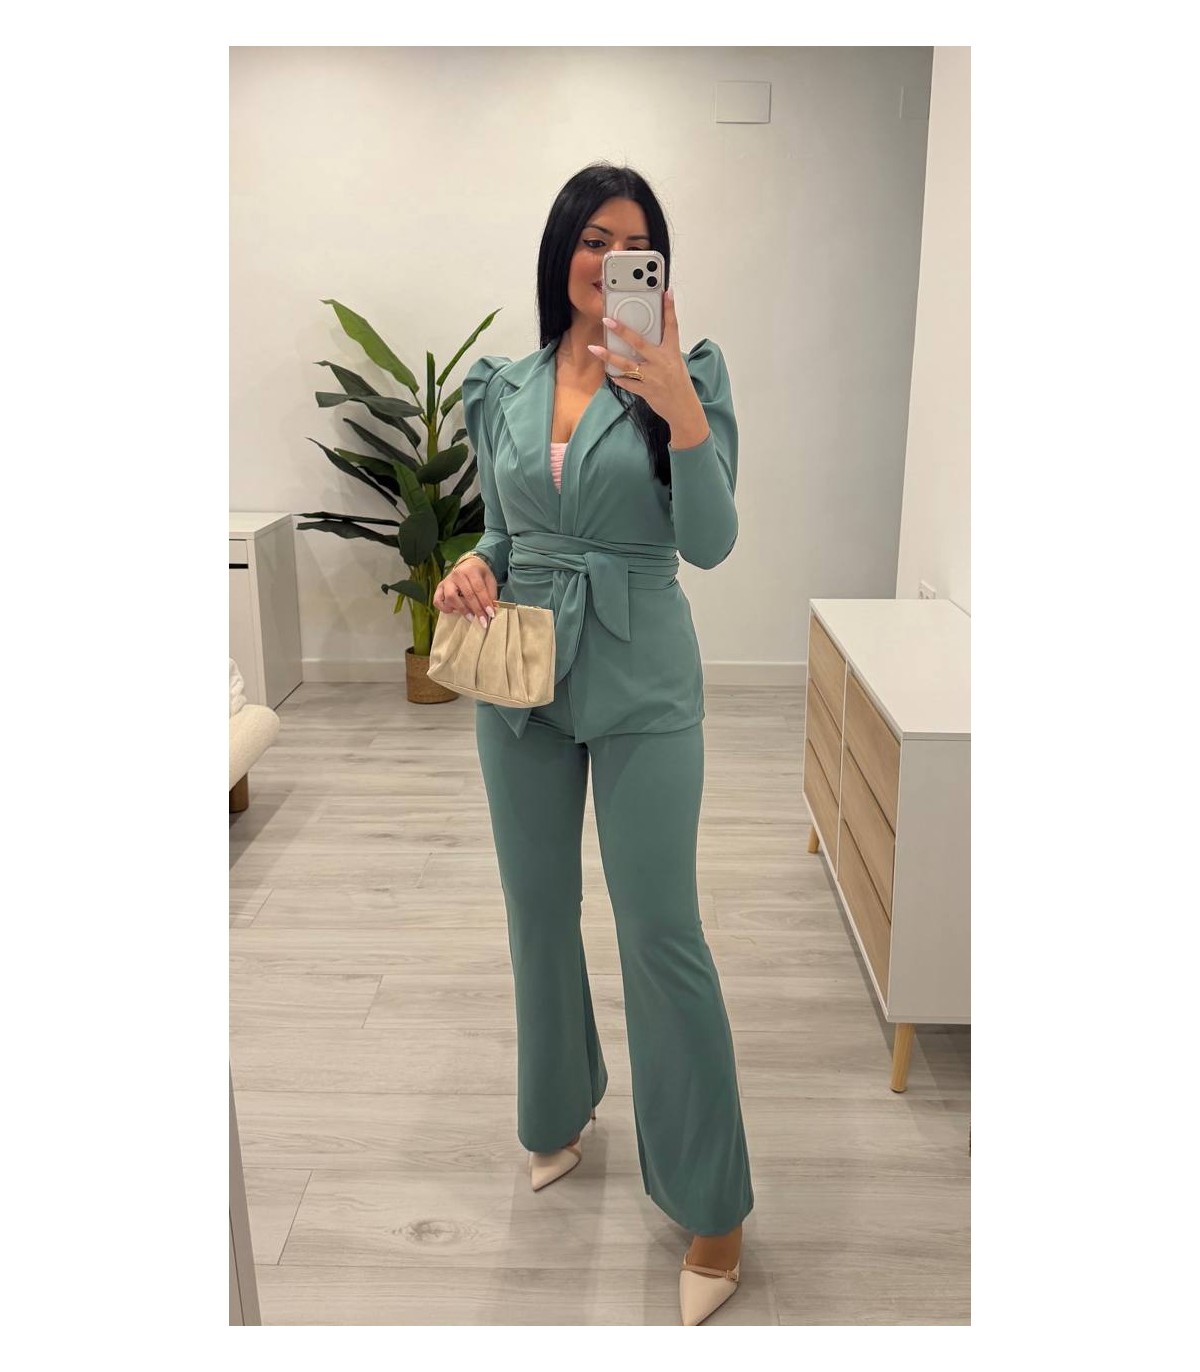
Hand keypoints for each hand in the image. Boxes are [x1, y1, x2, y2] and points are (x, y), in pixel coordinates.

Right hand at [433, 555, 496, 627]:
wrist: (468, 565)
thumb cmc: (479, 574)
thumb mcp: (489, 579)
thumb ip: (491, 593)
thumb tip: (492, 610)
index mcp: (471, 570)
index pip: (479, 588)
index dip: (485, 602)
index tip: (490, 614)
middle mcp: (457, 574)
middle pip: (466, 594)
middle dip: (476, 610)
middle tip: (483, 621)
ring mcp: (447, 581)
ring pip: (450, 597)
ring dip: (461, 609)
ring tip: (470, 617)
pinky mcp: (439, 587)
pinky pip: (437, 600)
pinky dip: (444, 608)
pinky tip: (453, 611)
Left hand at [586, 288, 706, 438]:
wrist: (684, 410)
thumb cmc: (680, 384)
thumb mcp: (676, 363)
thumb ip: (661, 351)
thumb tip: (643, 340)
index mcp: (672, 352)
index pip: (672, 327)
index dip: (670, 309)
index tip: (666, 293)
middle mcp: (662, 362)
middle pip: (639, 343)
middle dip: (622, 330)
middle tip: (607, 319)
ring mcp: (652, 377)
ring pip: (626, 364)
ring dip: (609, 356)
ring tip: (595, 348)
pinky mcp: (646, 391)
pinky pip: (627, 383)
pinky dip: (618, 378)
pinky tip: (609, 373)